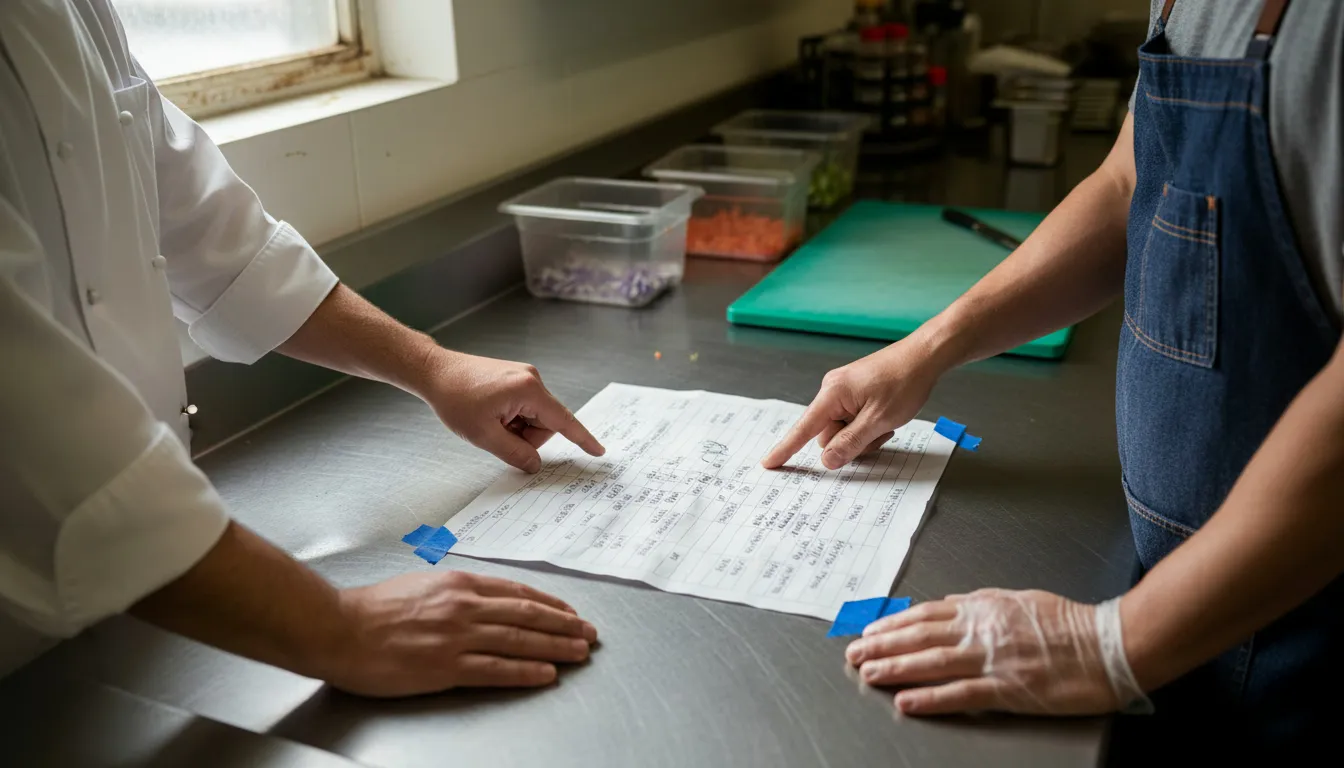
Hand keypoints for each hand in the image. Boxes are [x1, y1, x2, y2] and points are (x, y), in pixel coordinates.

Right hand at [329, 571, 597, 696]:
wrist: (340, 628)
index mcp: (459, 583)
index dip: (549, 603)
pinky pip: (496, 670)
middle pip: (527, 615)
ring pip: (519, 640)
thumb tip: (485, 599)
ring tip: (580, 653)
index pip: (516, 593)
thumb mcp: (423, 584)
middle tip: (589, 633)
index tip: (569, 612)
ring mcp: (457, 637)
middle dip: (564, 624)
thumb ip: (456, 591)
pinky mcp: (445, 667)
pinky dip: (526, 671)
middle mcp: (464, 606)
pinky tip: (547, 674)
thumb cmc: (374, 609)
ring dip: (556, 647)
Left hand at [423, 350, 603, 471]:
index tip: (598, 452)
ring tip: (489, 422)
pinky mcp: (515, 377)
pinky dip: (512, 417)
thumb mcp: (483, 435)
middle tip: (496, 436)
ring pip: (534, 417)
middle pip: (545, 423)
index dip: (582, 439)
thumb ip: (514, 453)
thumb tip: (535, 465)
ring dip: (517, 428)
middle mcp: (532, 379)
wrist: (435, 371)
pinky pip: (525, 407)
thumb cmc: (455, 398)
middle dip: (526, 437)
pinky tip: (491, 413)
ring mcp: (524, 376)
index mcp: (528, 390)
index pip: (563, 421)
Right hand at [762, 339, 941, 469]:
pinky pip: (852, 420)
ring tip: (886, 425)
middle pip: (828, 434)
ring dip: (862, 436)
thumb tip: (826, 461)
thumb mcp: (879, 420)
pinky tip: (886, 418)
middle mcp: (833, 391)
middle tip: (879, 435)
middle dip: (850, 443)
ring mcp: (844, 391)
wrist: (925, 356)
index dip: (786, 449)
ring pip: (843, 430)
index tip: (768, 464)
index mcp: (833, 394)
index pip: (804, 428)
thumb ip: (851, 443)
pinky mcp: (855, 393)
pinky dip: (867, 426)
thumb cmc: (904, 382)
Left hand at [844, 589, 1147, 715]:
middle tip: (853, 654)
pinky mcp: (1009, 688)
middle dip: (882, 646)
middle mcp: (981, 631)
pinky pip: (961, 694)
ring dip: (895, 669)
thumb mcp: (1018, 598)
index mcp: (983, 608)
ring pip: (932, 663)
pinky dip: (931, 698)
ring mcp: (993, 659)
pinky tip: (907, 702)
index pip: (925, 616)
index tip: (869, 632)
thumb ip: (979, 601)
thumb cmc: (1069, 623)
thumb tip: (947, 603)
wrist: (1108, 644)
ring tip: (867, 674)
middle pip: (920, 638)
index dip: (892, 624)